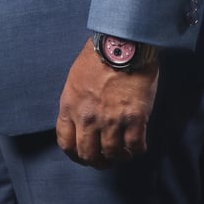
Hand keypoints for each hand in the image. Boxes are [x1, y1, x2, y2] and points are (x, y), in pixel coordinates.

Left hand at [56, 37, 157, 167]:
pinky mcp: (134, 119)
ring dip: (118, 156)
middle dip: (96, 160)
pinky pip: (135, 147)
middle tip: (105, 157)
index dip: (75, 153)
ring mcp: (111, 120)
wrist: (123, 43)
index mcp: (70, 105)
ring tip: (123, 151)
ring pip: (112, 154)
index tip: (84, 154)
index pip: (66, 142)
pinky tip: (137, 145)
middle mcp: (88, 118)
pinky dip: (136, 150)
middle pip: (88, 154)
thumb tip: (82, 118)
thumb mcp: (76, 77)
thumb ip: (76, 101)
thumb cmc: (99, 53)